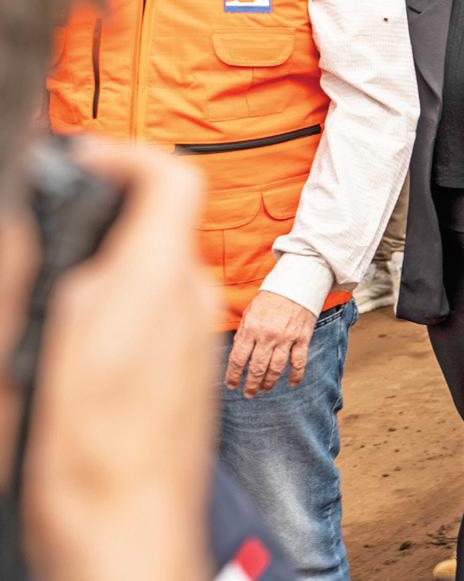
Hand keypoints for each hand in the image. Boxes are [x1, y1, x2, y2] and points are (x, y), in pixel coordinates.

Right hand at [22, 138, 214, 580]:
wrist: (127, 530)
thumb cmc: (93, 450)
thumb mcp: (65, 336)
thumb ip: (81, 265)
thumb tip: (72, 216)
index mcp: (161, 279)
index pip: (172, 178)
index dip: (126, 156)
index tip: (81, 160)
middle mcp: (190, 300)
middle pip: (156, 226)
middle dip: (102, 220)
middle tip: (47, 235)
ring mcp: (192, 337)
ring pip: (150, 274)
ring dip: (105, 272)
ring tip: (51, 304)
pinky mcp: (184, 373)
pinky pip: (153, 318)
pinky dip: (116, 315)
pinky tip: (74, 350)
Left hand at [224, 290, 315, 397]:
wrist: (296, 284)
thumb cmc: (270, 299)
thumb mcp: (249, 313)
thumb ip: (243, 334)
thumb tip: (237, 356)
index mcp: (251, 329)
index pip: (238, 359)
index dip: (233, 376)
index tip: (231, 385)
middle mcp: (268, 336)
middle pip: (257, 368)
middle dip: (251, 385)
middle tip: (248, 394)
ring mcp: (286, 338)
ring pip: (276, 368)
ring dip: (269, 383)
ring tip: (264, 389)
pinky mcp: (302, 338)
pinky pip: (299, 361)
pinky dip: (296, 375)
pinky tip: (292, 383)